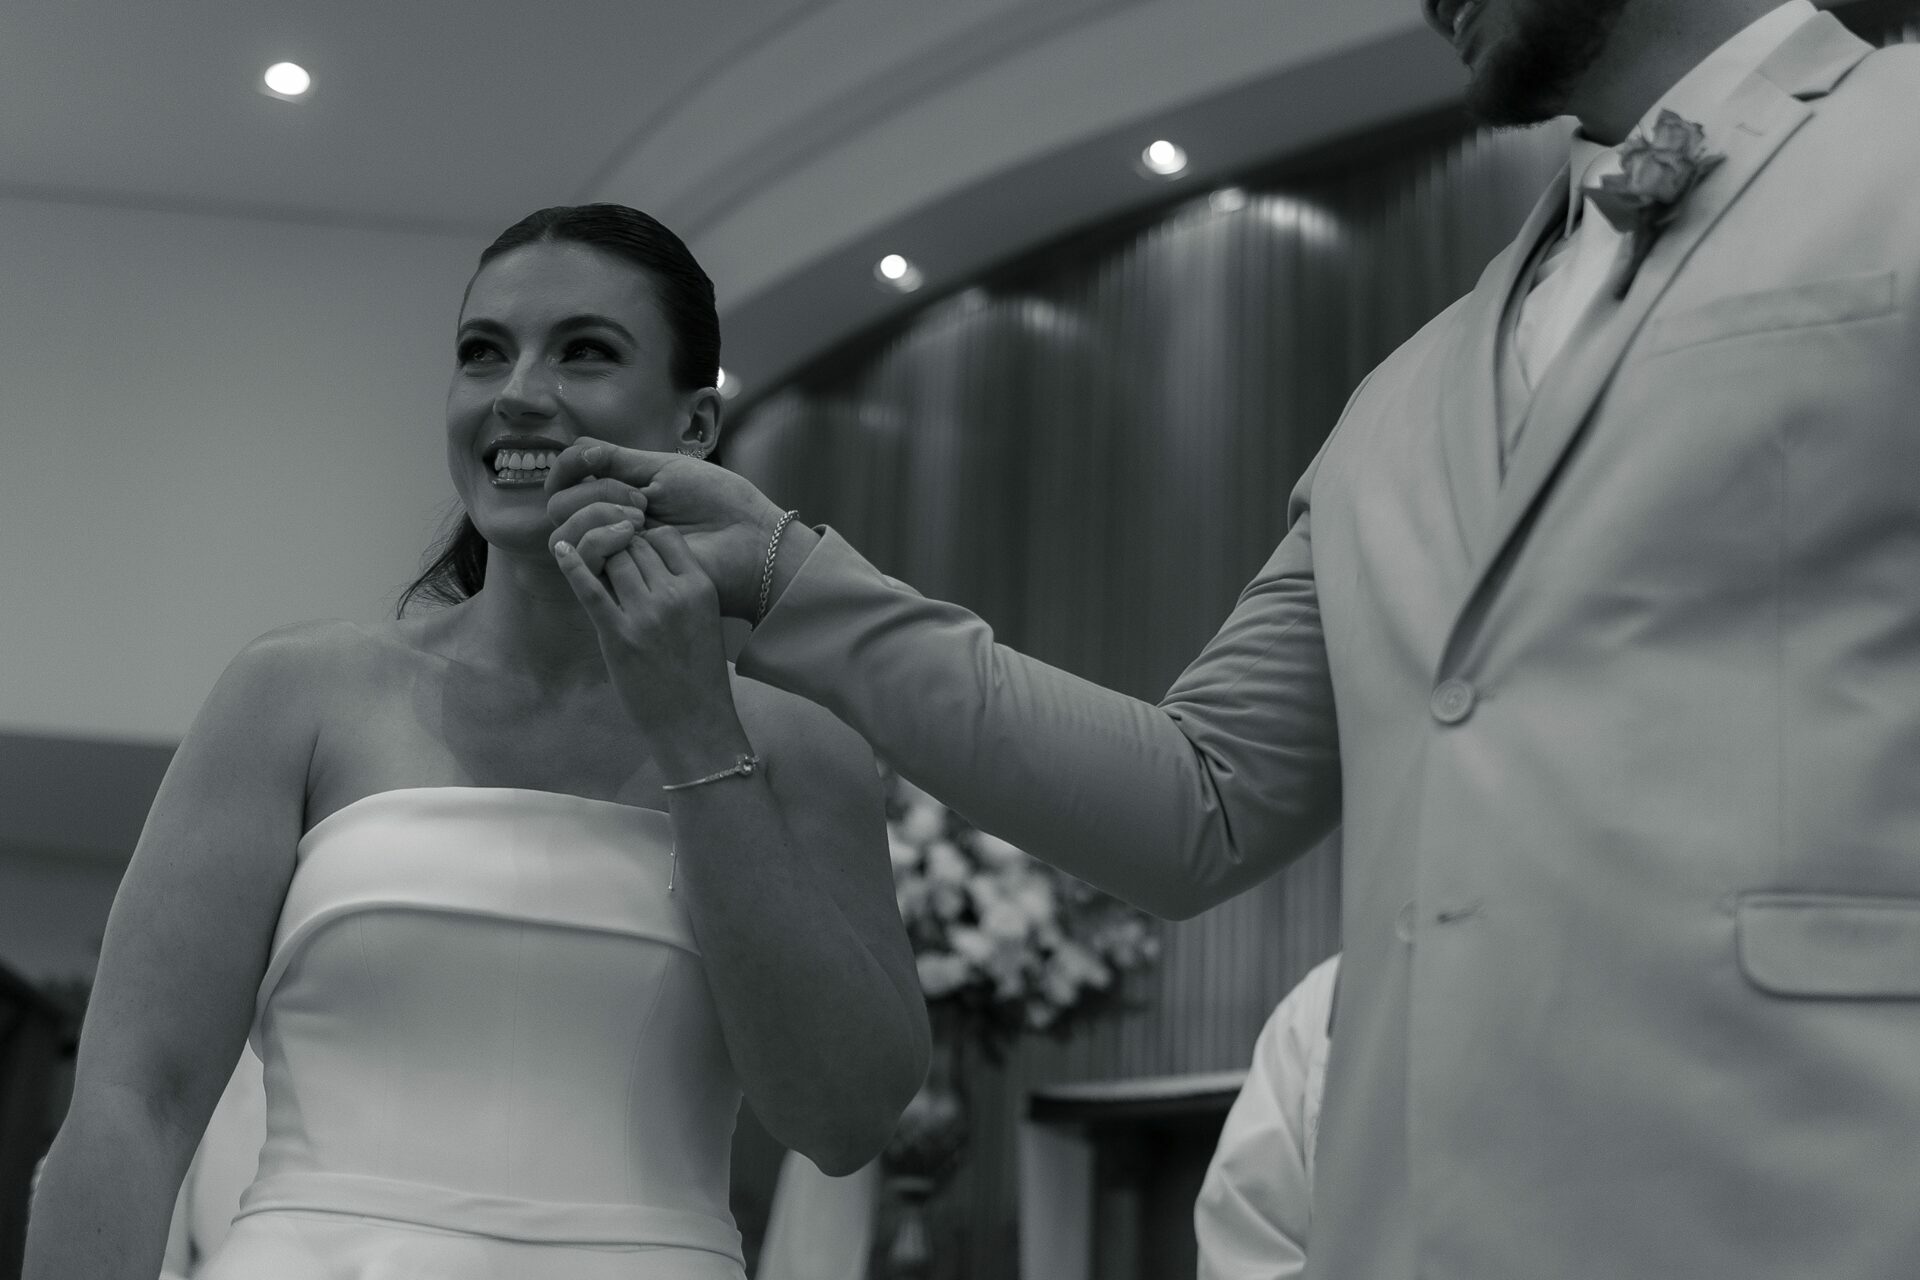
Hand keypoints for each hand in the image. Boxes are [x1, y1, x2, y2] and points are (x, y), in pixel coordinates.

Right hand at [546, 437, 787, 618]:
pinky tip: (631, 536)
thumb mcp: (665, 470)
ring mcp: (612, 554)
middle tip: (642, 502)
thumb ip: (618, 460)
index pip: (567, 478)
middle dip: (594, 493)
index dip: (566, 466)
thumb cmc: (717, 502)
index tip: (592, 460)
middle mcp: (608, 523)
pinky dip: (596, 540)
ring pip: (563, 534)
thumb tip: (575, 451)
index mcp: (618, 494)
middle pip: (560, 505)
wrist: (747, 540)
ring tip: (640, 520)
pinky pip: (581, 561)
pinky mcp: (618, 584)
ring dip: (594, 516)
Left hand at [550, 522, 737, 745]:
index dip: (645, 540)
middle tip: (614, 571)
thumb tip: (647, 562)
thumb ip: (682, 589)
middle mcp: (675, 594)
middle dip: (621, 552)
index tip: (637, 557)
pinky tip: (560, 550)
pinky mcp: (618, 635)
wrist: (694, 723)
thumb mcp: (706, 620)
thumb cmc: (699, 675)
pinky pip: (590, 590)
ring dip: (603, 564)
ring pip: (614, 561)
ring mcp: (646, 614)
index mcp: (701, 588)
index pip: (665, 537)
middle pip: (635, 546)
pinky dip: (572, 566)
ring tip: (601, 578)